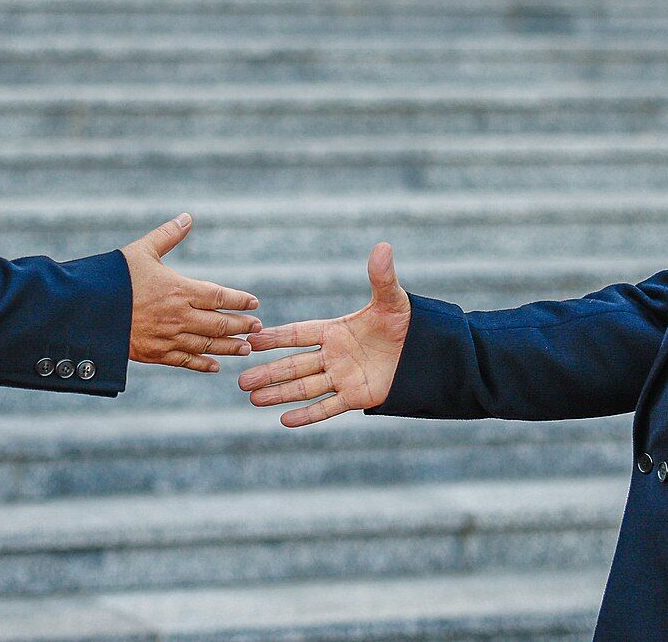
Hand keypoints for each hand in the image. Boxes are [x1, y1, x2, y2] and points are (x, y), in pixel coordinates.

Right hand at [122, 213, 261, 372]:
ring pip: (207, 344)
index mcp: (179, 289)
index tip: (254, 303)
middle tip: (258, 328)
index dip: (239, 300)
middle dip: (241, 326)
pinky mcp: (155, 354)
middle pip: (219, 323)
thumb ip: (167, 236)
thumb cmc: (114, 277)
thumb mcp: (141, 251)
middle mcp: (179, 315)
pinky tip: (215, 365)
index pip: (219, 296)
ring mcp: (168, 337)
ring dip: (229, 346)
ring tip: (245, 347)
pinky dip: (202, 364)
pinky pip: (185, 361)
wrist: (86, 311)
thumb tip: (187, 217)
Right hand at [239, 242, 411, 426]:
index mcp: (335, 331)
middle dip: (269, 372)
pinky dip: (307, 415)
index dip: (276, 338)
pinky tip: (284, 420)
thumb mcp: (392, 299)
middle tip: (241, 380)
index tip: (251, 340)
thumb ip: (381, 277)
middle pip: (294, 365)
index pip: (299, 334)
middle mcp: (334, 355)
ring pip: (304, 388)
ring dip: (279, 393)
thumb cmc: (407, 321)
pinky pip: (328, 408)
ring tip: (253, 398)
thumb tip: (383, 247)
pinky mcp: (356, 397)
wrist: (427, 352)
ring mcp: (343, 378)